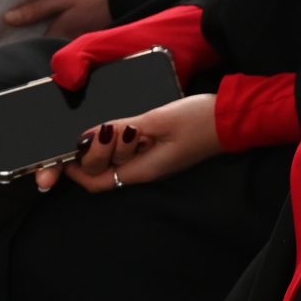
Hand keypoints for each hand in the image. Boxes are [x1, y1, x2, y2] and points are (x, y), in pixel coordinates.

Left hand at [6, 0, 112, 37]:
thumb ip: (37, 8)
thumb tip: (7, 19)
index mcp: (57, 34)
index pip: (31, 44)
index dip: (18, 40)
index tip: (5, 36)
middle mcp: (66, 43)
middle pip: (42, 46)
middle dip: (30, 40)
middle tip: (14, 33)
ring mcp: (78, 42)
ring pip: (54, 43)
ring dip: (43, 37)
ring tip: (29, 29)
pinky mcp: (88, 36)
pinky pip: (66, 39)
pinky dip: (58, 34)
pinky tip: (54, 26)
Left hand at [35, 94, 222, 193]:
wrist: (233, 118)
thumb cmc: (199, 120)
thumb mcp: (158, 120)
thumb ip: (123, 129)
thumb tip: (90, 134)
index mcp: (142, 169)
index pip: (96, 181)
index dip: (76, 169)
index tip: (68, 149)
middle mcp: (144, 170)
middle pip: (102, 173)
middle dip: (91, 153)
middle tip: (101, 129)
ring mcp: (152, 161)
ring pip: (114, 162)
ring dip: (107, 144)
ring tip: (117, 124)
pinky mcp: (158, 150)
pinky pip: (128, 152)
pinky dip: (119, 139)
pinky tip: (125, 124)